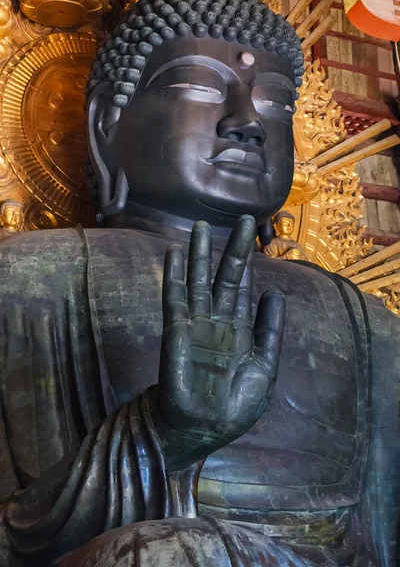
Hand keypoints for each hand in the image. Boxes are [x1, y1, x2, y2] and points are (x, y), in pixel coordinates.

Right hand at [155, 215, 284, 469]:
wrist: (202, 430)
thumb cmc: (234, 405)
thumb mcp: (264, 368)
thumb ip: (269, 331)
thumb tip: (275, 293)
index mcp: (240, 330)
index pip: (243, 288)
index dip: (248, 262)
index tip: (254, 235)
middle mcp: (217, 321)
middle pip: (224, 277)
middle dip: (232, 249)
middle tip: (243, 219)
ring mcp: (195, 324)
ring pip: (197, 281)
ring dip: (198, 255)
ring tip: (199, 227)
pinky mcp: (176, 332)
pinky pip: (175, 299)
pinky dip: (174, 276)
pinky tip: (174, 254)